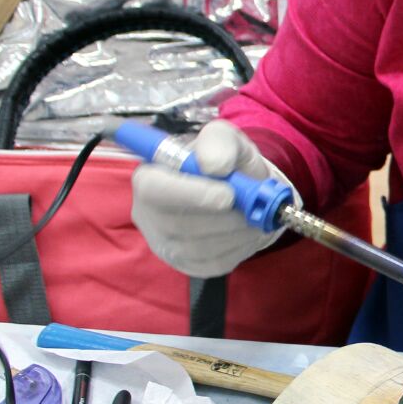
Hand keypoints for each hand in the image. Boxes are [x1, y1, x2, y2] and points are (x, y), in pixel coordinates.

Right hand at [130, 120, 299, 277]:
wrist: (240, 190)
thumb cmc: (225, 162)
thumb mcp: (225, 139)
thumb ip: (219, 142)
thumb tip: (215, 166)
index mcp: (148, 176)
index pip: (155, 190)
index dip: (192, 195)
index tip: (228, 195)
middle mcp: (147, 213)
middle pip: (180, 224)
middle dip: (225, 217)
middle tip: (253, 208)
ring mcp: (164, 243)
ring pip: (200, 248)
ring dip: (237, 233)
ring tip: (255, 218)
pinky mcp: (186, 264)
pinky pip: (214, 264)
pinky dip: (240, 248)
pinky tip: (247, 233)